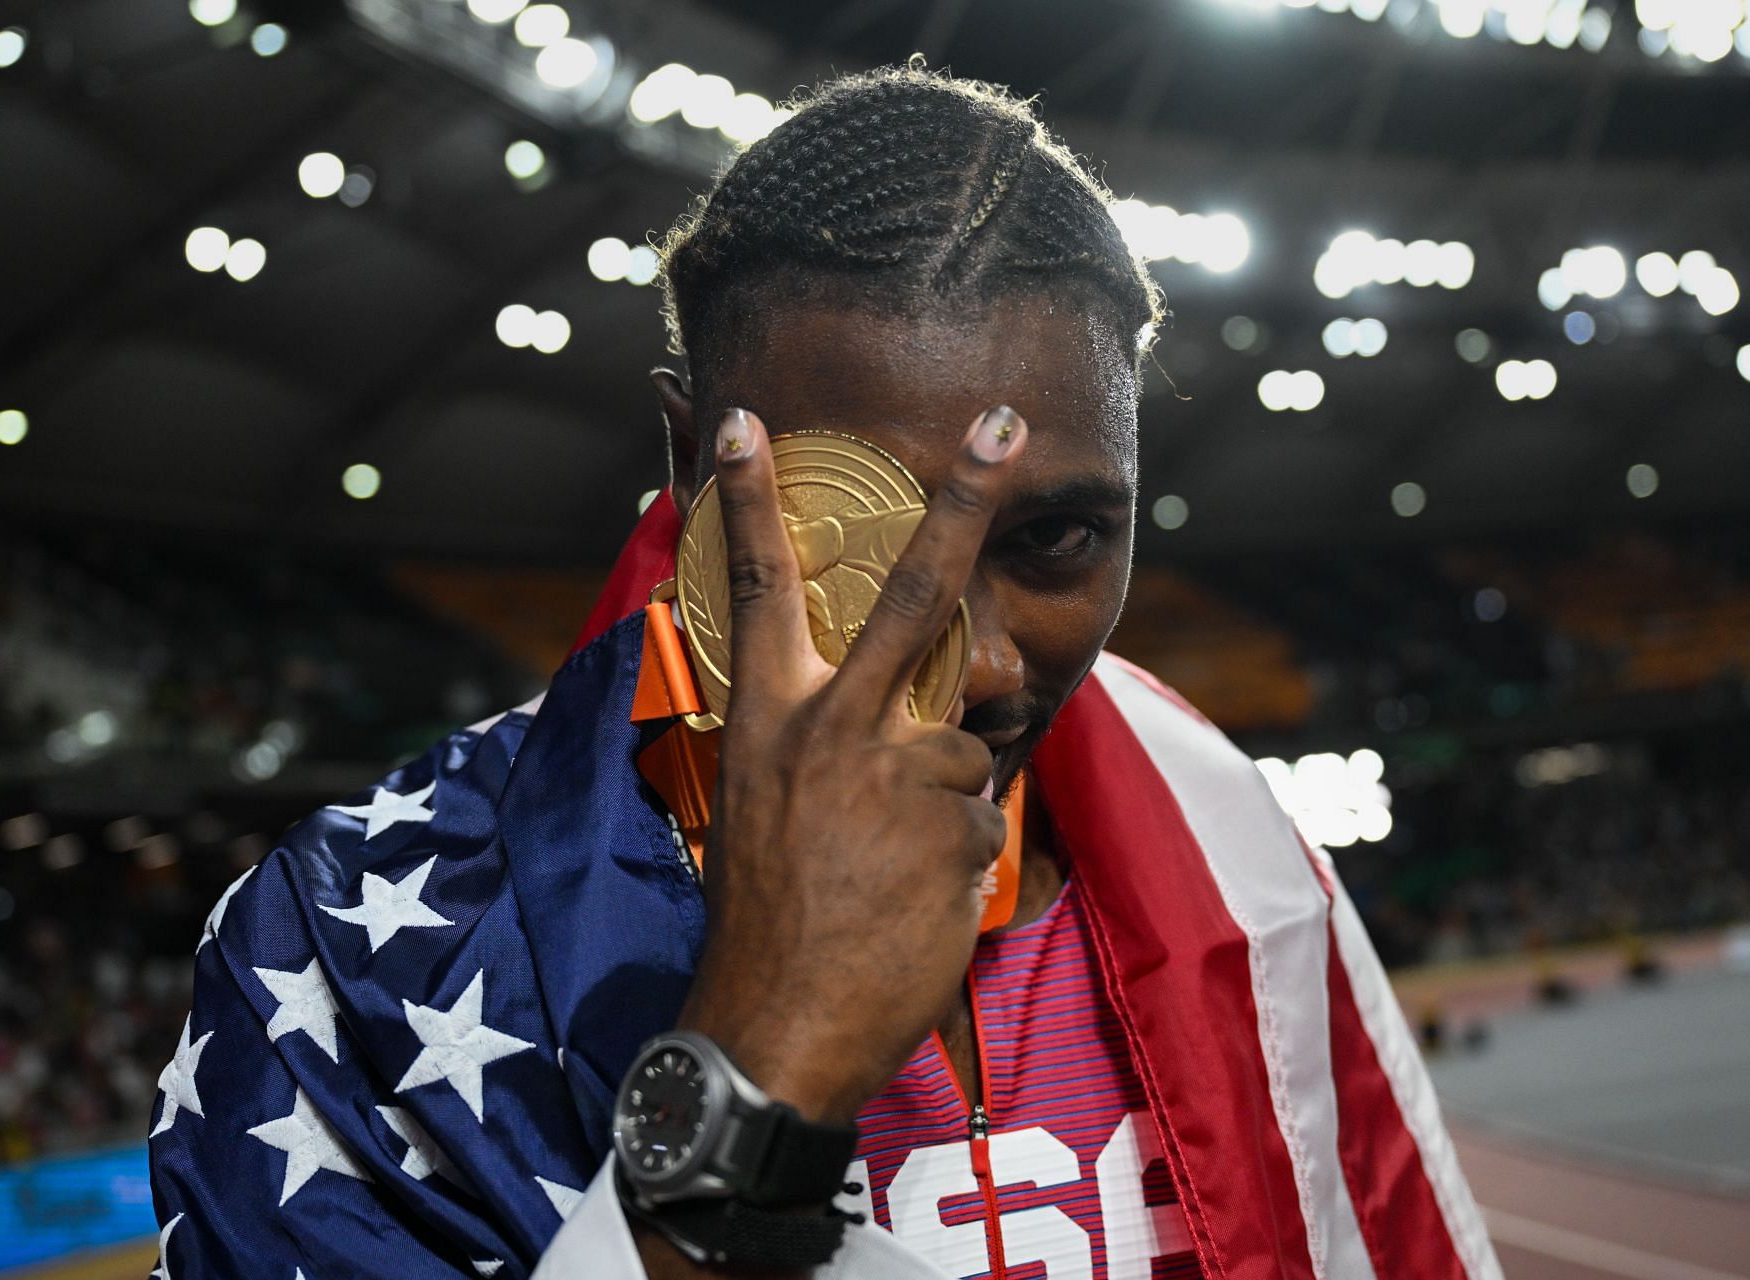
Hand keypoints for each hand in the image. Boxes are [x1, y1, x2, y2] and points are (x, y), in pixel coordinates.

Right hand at [675, 405, 1027, 1124]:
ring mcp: (896, 774)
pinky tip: (909, 902)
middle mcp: (832, 729)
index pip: (758, 588)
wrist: (774, 1032)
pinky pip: (975, 817)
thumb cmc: (763, 922)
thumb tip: (901, 704)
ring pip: (963, 746)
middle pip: (915, 595)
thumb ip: (823, 741)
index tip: (746, 420)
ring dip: (940, 802)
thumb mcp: (762, 807)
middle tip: (1003, 425)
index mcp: (768, 719)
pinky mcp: (951, 827)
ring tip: (886, 872)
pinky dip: (953, 857)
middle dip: (962, 500)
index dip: (747, 498)